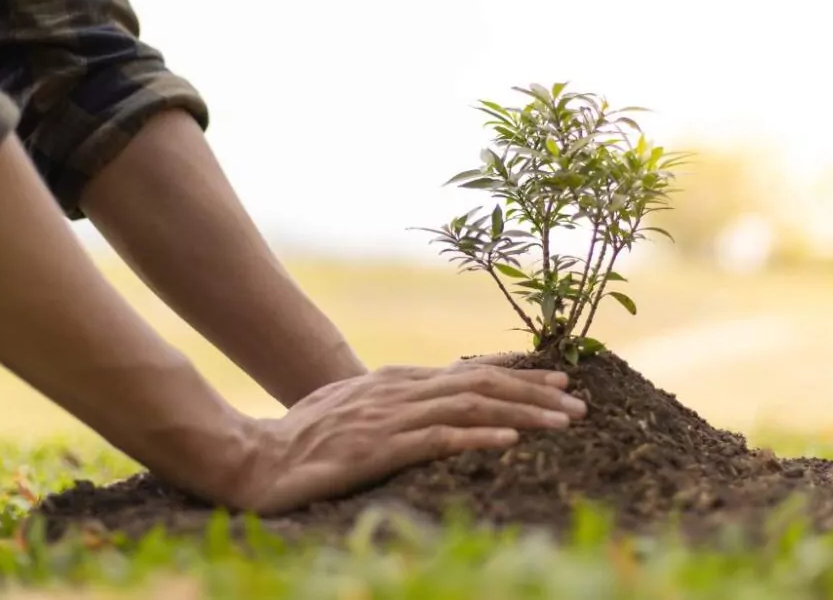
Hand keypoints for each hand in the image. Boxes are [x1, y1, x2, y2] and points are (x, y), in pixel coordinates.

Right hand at [216, 362, 586, 514]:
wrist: (253, 458)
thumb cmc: (303, 438)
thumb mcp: (355, 409)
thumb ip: (396, 403)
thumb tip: (437, 403)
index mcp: (397, 382)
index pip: (470, 373)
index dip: (518, 376)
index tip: (560, 380)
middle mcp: (399, 391)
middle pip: (481, 385)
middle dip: (535, 393)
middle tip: (579, 403)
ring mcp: (388, 419)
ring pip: (469, 405)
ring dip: (522, 411)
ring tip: (564, 421)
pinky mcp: (376, 450)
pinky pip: (435, 439)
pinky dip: (476, 436)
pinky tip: (509, 441)